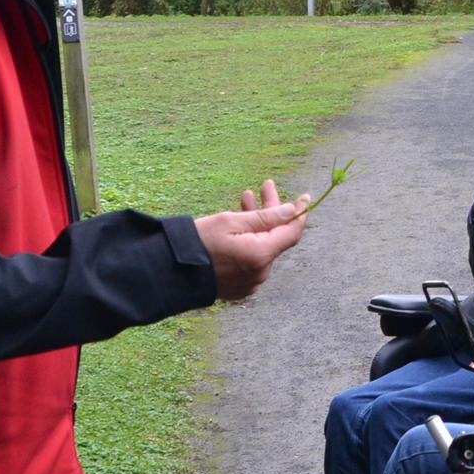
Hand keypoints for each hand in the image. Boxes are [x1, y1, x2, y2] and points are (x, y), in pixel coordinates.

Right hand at [197, 179, 309, 301]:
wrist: (169, 273)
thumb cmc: (197, 243)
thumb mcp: (230, 221)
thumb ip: (264, 217)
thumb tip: (292, 211)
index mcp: (261, 255)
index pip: (292, 233)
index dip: (299, 214)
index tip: (304, 197)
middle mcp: (260, 272)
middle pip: (275, 237)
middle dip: (271, 211)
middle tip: (264, 187)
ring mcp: (251, 282)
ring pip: (263, 246)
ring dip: (258, 224)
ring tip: (246, 199)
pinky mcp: (240, 287)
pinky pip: (252, 259)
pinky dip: (250, 241)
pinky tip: (239, 225)